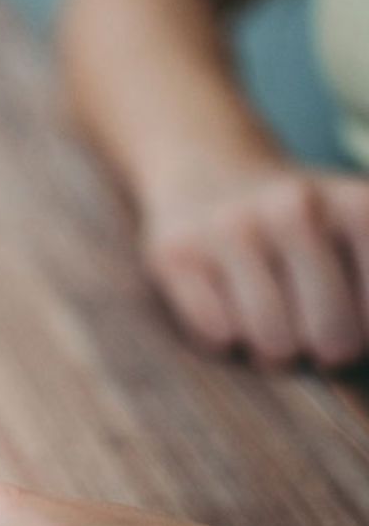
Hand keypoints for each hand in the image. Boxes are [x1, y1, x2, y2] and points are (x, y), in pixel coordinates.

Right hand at [141, 168, 368, 367]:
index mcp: (357, 208)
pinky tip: (226, 312)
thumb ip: (368, 291)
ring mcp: (230, 229)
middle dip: (320, 356)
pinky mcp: (175, 254)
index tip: (349, 325)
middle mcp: (295, 209)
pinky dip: (225, 342)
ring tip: (269, 335)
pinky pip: (217, 336)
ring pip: (271, 342)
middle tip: (309, 343)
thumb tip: (345, 354)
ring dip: (271, 355)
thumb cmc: (298, 228)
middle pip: (331, 339)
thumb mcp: (355, 233)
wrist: (208, 169)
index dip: (364, 341)